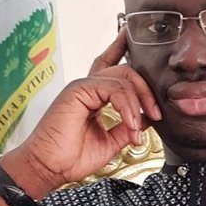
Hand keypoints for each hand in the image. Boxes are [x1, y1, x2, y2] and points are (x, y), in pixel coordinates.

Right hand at [4, 29, 160, 193]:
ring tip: (137, 127)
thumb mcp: (111, 142)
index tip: (132, 36)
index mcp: (94, 97)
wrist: (49, 168)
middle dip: (146, 90)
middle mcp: (88, 88)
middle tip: (156, 113)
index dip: (122, 49)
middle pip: (125, 70)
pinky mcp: (78, 90)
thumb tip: (148, 118)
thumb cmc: (71, 157)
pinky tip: (130, 123)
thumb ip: (128, 126)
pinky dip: (127, 106)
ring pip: (123, 77)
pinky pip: (113, 88)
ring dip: (138, 102)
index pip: (111, 66)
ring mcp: (83, 87)